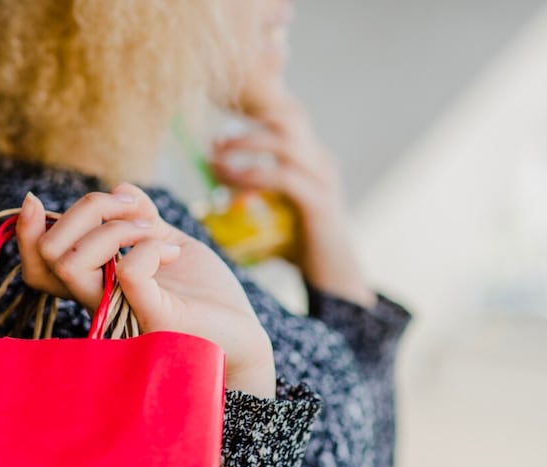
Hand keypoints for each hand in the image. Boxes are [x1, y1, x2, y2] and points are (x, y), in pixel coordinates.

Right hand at [16, 183, 275, 397]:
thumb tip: (119, 187)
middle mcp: (99, 300)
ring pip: (74, 260)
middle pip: (50, 251)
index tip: (36, 200)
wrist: (243, 334)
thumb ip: (141, 218)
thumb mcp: (167, 243)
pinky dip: (148, 247)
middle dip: (86, 209)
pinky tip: (171, 253)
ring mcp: (121, 313)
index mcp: (97, 283)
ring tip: (155, 231)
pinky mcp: (151, 320)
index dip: (25, 231)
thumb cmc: (204, 295)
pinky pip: (128, 272)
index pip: (39, 263)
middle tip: (133, 208)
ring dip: (117, 227)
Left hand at [210, 92, 376, 308]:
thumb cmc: (300, 246)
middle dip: (246, 124)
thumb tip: (212, 187)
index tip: (220, 119)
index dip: (255, 107)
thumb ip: (250, 193)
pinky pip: (284, 178)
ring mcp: (323, 180)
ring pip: (284, 143)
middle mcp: (321, 161)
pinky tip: (231, 187)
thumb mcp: (273, 210)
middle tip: (214, 143)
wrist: (334, 278)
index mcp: (311, 158)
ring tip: (216, 161)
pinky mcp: (320, 203)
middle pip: (288, 117)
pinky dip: (253, 177)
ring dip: (245, 147)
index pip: (288, 113)